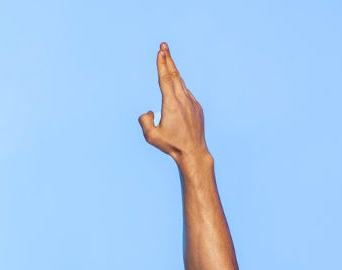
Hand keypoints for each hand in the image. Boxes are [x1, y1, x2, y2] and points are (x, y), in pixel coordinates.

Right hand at [138, 42, 207, 160]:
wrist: (193, 152)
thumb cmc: (171, 145)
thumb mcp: (151, 136)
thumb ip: (144, 121)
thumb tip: (148, 111)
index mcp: (171, 104)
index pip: (165, 79)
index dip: (162, 64)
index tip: (160, 51)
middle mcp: (183, 100)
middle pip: (174, 74)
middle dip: (168, 59)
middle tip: (164, 45)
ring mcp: (192, 102)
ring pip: (181, 82)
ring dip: (174, 70)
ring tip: (168, 60)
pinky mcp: (197, 107)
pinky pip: (186, 93)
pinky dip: (179, 86)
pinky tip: (175, 85)